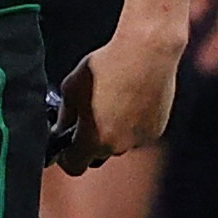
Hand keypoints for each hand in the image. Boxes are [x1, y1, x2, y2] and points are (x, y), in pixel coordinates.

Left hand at [54, 12, 184, 174]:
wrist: (146, 51)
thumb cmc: (108, 65)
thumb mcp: (72, 86)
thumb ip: (65, 114)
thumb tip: (61, 127)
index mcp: (94, 139)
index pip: (74, 166)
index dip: (66, 157)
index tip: (65, 144)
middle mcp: (119, 146)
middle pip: (98, 153)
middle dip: (91, 139)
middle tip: (89, 114)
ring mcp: (140, 139)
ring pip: (120, 142)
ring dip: (114, 130)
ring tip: (113, 100)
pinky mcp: (156, 129)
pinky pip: (138, 132)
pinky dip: (132, 122)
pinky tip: (130, 98)